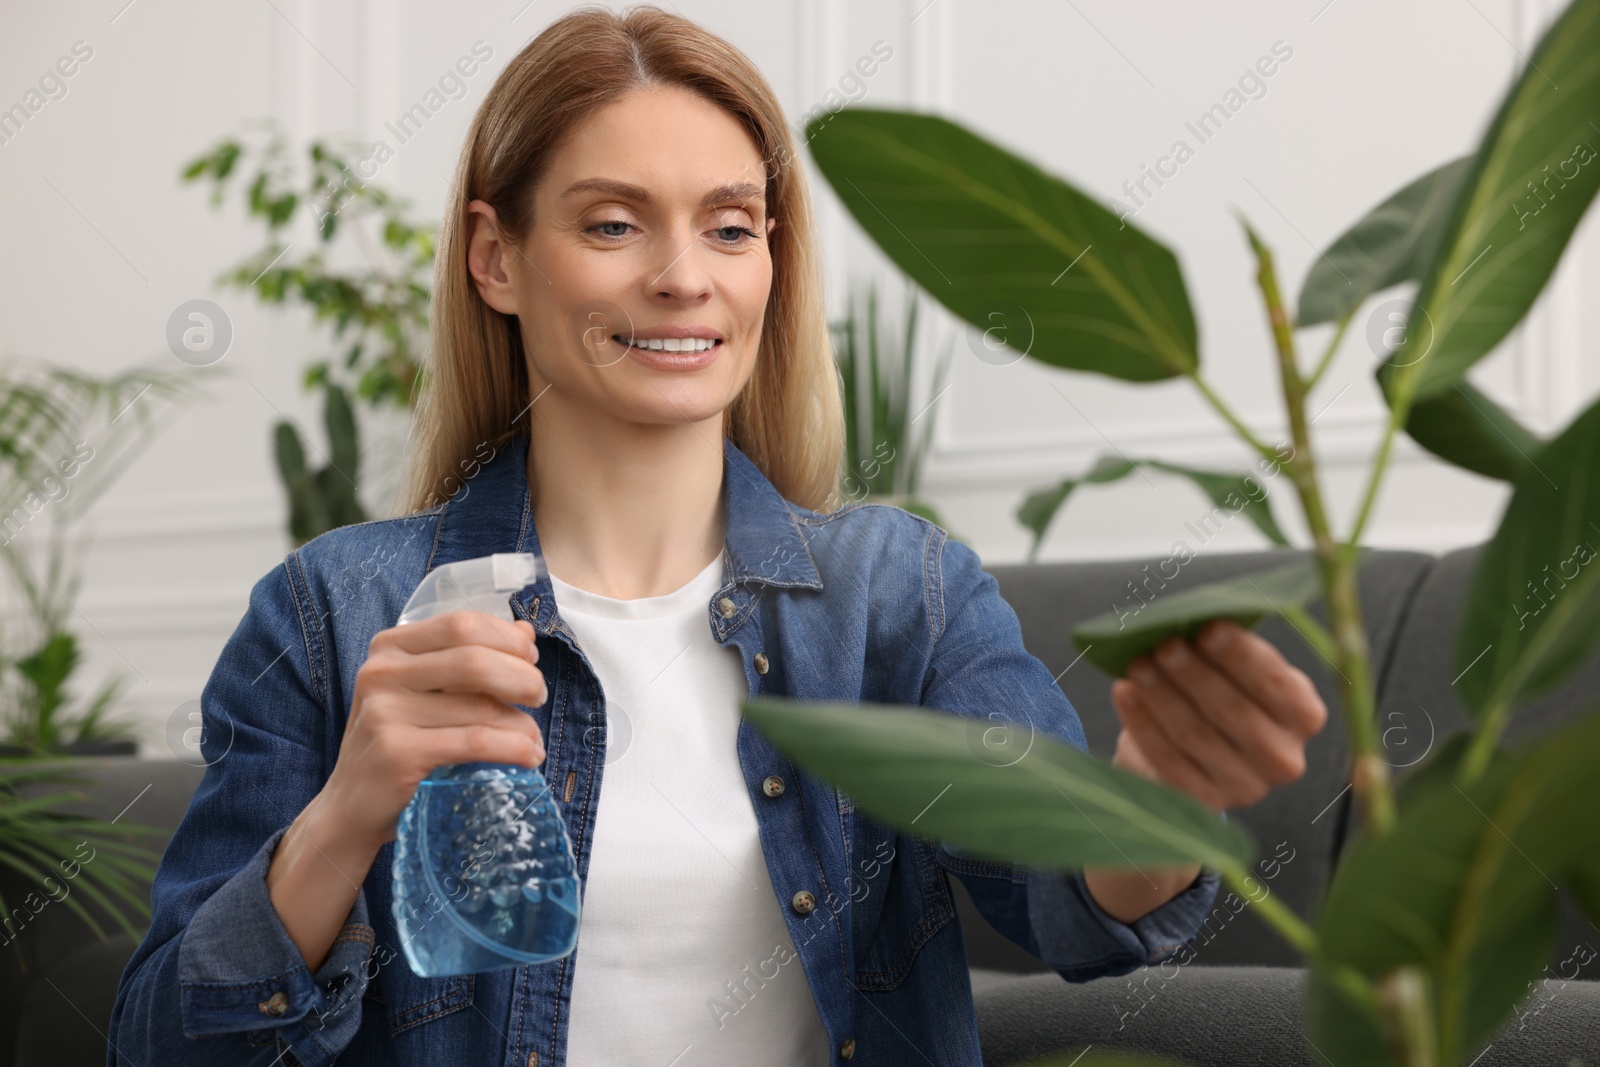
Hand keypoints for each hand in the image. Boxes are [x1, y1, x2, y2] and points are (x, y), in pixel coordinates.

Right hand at [320, 612, 549, 853]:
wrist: (352, 806)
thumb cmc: (399, 742)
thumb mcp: (427, 693)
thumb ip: (470, 660)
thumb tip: (526, 633)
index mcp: (390, 647)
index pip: (461, 624)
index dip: (506, 638)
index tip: (531, 658)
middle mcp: (382, 672)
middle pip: (473, 659)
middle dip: (521, 676)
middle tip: (538, 697)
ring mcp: (384, 712)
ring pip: (479, 707)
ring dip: (522, 723)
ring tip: (534, 739)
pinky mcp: (397, 752)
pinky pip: (474, 742)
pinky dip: (512, 749)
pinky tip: (529, 757)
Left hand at [1108, 619, 1326, 811]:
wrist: (1194, 750)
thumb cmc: (1218, 691)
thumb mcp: (1235, 670)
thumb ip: (1223, 650)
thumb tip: (1187, 624)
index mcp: (1303, 715)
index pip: (1275, 684)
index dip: (1241, 657)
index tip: (1208, 629)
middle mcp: (1282, 757)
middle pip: (1232, 711)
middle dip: (1195, 674)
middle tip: (1165, 646)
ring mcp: (1245, 786)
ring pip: (1195, 735)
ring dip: (1162, 696)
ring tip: (1138, 665)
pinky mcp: (1204, 802)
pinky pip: (1168, 760)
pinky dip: (1142, 723)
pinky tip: (1124, 693)